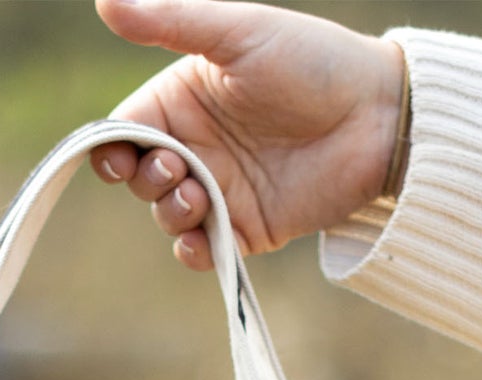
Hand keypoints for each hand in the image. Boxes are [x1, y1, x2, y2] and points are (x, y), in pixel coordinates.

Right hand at [90, 0, 404, 270]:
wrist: (378, 117)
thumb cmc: (311, 62)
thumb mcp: (236, 33)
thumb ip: (169, 22)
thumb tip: (103, 3)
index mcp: (184, 98)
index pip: (126, 128)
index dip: (112, 146)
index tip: (117, 156)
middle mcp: (199, 145)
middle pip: (141, 176)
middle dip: (146, 178)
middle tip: (175, 168)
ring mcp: (223, 190)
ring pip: (169, 216)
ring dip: (170, 212)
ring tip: (196, 196)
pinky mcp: (249, 229)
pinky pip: (206, 251)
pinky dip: (195, 251)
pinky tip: (202, 239)